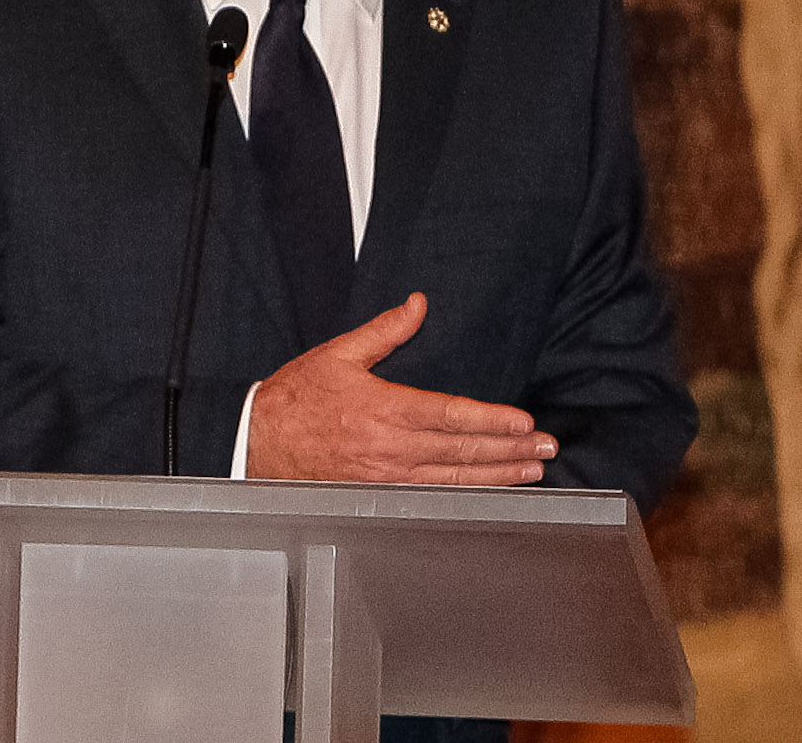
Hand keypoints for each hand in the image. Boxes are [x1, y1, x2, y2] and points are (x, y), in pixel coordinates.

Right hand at [242, 293, 557, 484]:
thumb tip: (418, 305)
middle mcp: (389, 448)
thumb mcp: (339, 354)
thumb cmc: (295, 399)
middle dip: (509, 450)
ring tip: (531, 471)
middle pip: (460, 451)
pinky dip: (464, 495)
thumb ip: (385, 331)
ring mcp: (384, 477)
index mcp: (384, 409)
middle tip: (545, 449)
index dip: (492, 421)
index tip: (524, 423)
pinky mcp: (377, 494)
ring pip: (452, 479)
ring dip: (496, 476)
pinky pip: (430, 497)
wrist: (255, 443)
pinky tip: (488, 491)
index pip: (451, 416)